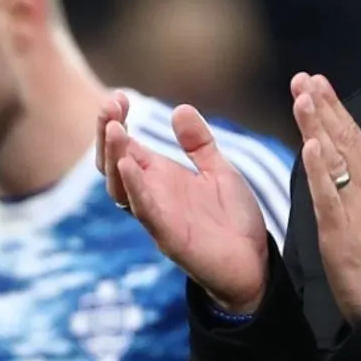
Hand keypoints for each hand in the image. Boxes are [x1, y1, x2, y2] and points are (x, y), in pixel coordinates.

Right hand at [95, 91, 269, 311]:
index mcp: (158, 178)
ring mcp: (156, 217)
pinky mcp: (168, 237)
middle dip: (106, 133)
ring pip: (120, 188)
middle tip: (110, 105)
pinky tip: (129, 165)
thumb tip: (180, 109)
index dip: (115, 121)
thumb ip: (198, 143)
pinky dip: (134, 188)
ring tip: (114, 128)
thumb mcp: (218, 171)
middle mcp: (150, 196)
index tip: (119, 96)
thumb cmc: (232, 221)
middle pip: (111, 164)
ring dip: (114, 157)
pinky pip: (144, 211)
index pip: (123, 147)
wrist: (255, 264)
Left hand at [292, 73, 360, 324]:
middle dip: (323, 107)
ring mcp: (354, 208)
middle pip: (343, 141)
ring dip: (318, 127)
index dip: (335, 107)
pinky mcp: (340, 229)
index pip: (352, 137)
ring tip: (304, 98)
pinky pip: (328, 196)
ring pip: (334, 161)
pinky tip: (309, 147)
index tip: (317, 81)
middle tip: (305, 78)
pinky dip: (319, 171)